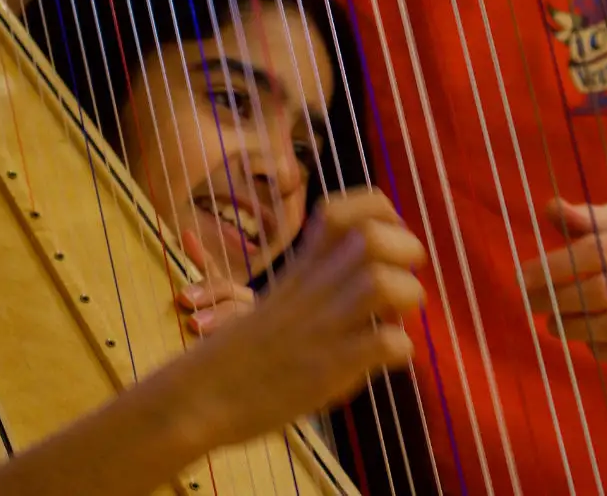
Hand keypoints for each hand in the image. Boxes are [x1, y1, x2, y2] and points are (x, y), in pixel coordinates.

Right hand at [187, 188, 424, 448]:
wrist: (199, 396)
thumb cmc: (243, 350)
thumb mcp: (281, 293)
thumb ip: (320, 272)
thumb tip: (375, 268)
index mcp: (302, 265)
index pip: (347, 210)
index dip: (383, 214)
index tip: (389, 238)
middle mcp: (314, 287)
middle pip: (373, 237)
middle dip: (406, 251)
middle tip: (401, 279)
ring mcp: (321, 326)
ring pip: (381, 282)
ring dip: (406, 296)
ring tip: (395, 317)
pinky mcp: (327, 369)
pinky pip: (384, 344)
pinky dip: (399, 348)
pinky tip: (386, 357)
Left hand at [522, 198, 606, 364]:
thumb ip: (584, 217)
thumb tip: (551, 208)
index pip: (597, 250)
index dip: (556, 266)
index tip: (523, 278)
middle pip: (605, 291)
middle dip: (560, 300)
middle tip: (531, 303)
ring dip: (577, 328)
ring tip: (552, 324)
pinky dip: (602, 350)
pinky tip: (584, 341)